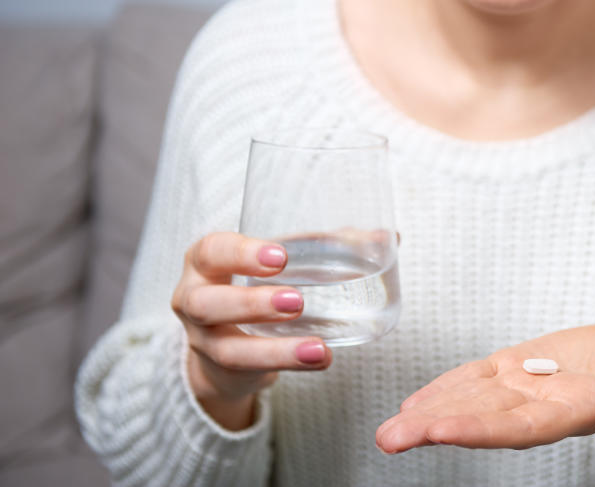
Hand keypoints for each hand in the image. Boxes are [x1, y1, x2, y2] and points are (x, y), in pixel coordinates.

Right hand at [170, 232, 331, 429]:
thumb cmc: (258, 284)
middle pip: (206, 302)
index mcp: (206, 261)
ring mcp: (204, 340)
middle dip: (250, 303)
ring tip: (318, 348)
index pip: (212, 251)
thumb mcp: (278, 263)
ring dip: (275, 349)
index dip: (241, 254)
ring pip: (229, 349)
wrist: (226, 342)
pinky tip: (319, 360)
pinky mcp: (224, 370)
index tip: (279, 256)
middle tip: (297, 300)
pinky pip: (249, 372)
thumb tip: (387, 236)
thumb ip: (326, 246)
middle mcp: (193, 299)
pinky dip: (285, 365)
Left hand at [376, 311, 594, 465]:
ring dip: (431, 414)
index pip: (527, 426)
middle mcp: (547, 405)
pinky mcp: (519, 367)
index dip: (484, 430)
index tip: (441, 431)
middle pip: (488, 421)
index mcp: (581, 407)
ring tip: (390, 429)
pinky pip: (477, 379)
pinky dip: (446, 389)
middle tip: (391, 438)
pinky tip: (415, 403)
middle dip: (439, 428)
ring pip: (475, 402)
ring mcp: (528, 387)